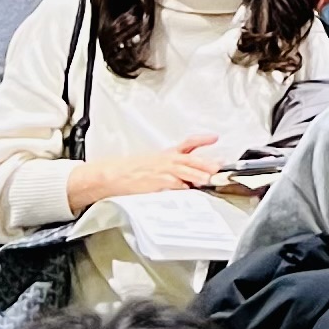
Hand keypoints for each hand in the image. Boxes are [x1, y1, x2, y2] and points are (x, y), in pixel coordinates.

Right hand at [63, 136, 219, 208]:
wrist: (110, 174)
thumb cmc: (129, 171)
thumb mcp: (152, 162)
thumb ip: (171, 166)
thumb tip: (188, 175)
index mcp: (166, 154)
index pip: (187, 143)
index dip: (202, 139)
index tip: (214, 137)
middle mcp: (165, 161)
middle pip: (189, 159)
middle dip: (205, 163)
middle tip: (217, 167)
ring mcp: (160, 172)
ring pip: (183, 172)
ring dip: (196, 175)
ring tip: (208, 179)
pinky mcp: (154, 184)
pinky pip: (171, 186)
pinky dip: (181, 188)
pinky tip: (188, 190)